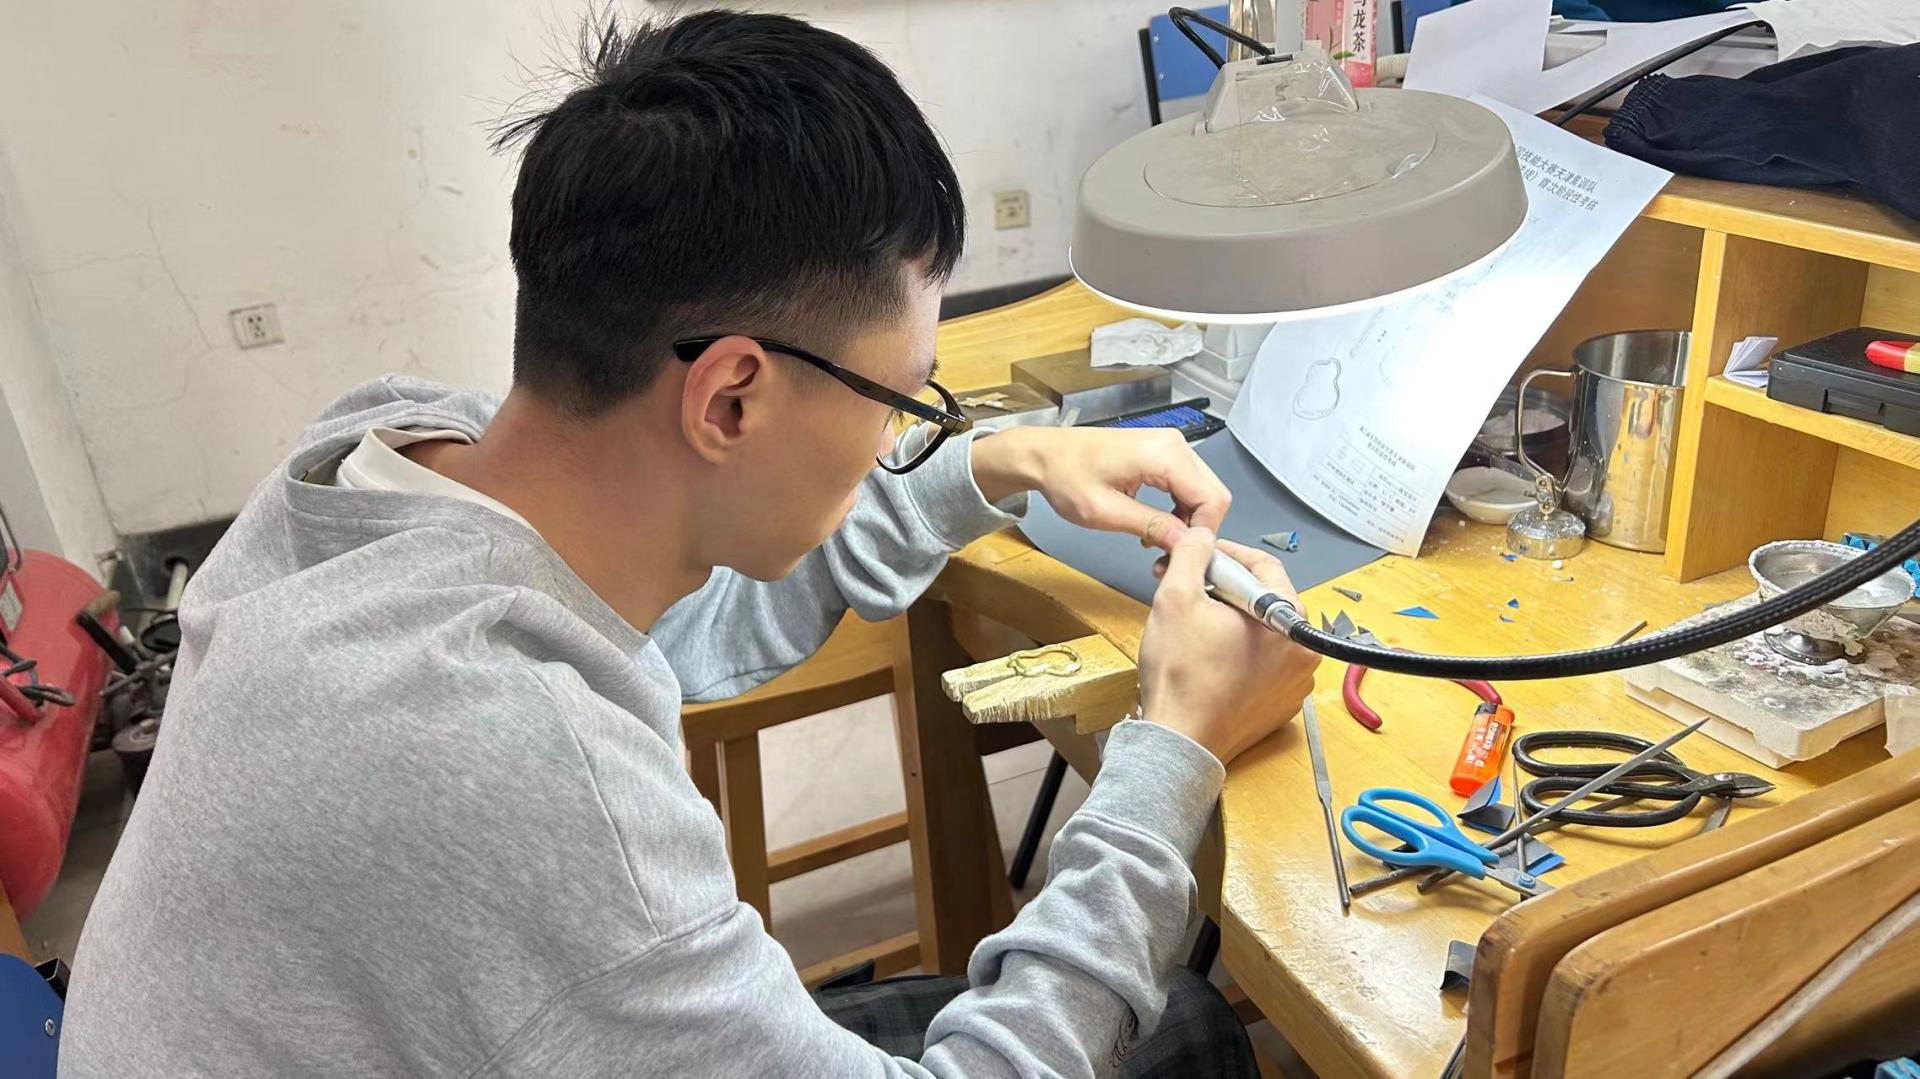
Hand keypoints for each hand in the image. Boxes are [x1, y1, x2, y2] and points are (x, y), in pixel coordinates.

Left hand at [970, 427, 1228, 548]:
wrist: (1044, 454)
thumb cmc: (1065, 476)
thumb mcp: (1105, 512)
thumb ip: (1151, 526)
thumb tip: (1185, 543)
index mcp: (1164, 455)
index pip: (1212, 500)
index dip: (1202, 534)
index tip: (1181, 555)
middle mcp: (1173, 445)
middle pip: (1212, 495)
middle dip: (1196, 529)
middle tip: (1168, 554)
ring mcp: (1169, 446)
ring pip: (1202, 492)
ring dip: (1186, 522)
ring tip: (1155, 542)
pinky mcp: (1161, 453)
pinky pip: (1186, 485)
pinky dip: (1178, 509)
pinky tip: (1154, 525)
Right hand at [1136, 531, 1319, 763]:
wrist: (1180, 741)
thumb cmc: (1181, 676)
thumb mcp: (1175, 597)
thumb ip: (1193, 554)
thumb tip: (1201, 534)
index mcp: (1288, 620)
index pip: (1264, 565)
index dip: (1225, 554)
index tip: (1200, 555)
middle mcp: (1303, 651)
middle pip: (1265, 598)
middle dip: (1226, 587)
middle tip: (1192, 588)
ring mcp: (1296, 682)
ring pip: (1264, 631)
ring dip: (1232, 619)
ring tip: (1198, 625)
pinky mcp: (1282, 704)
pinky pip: (1265, 663)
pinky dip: (1240, 652)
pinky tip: (1211, 657)